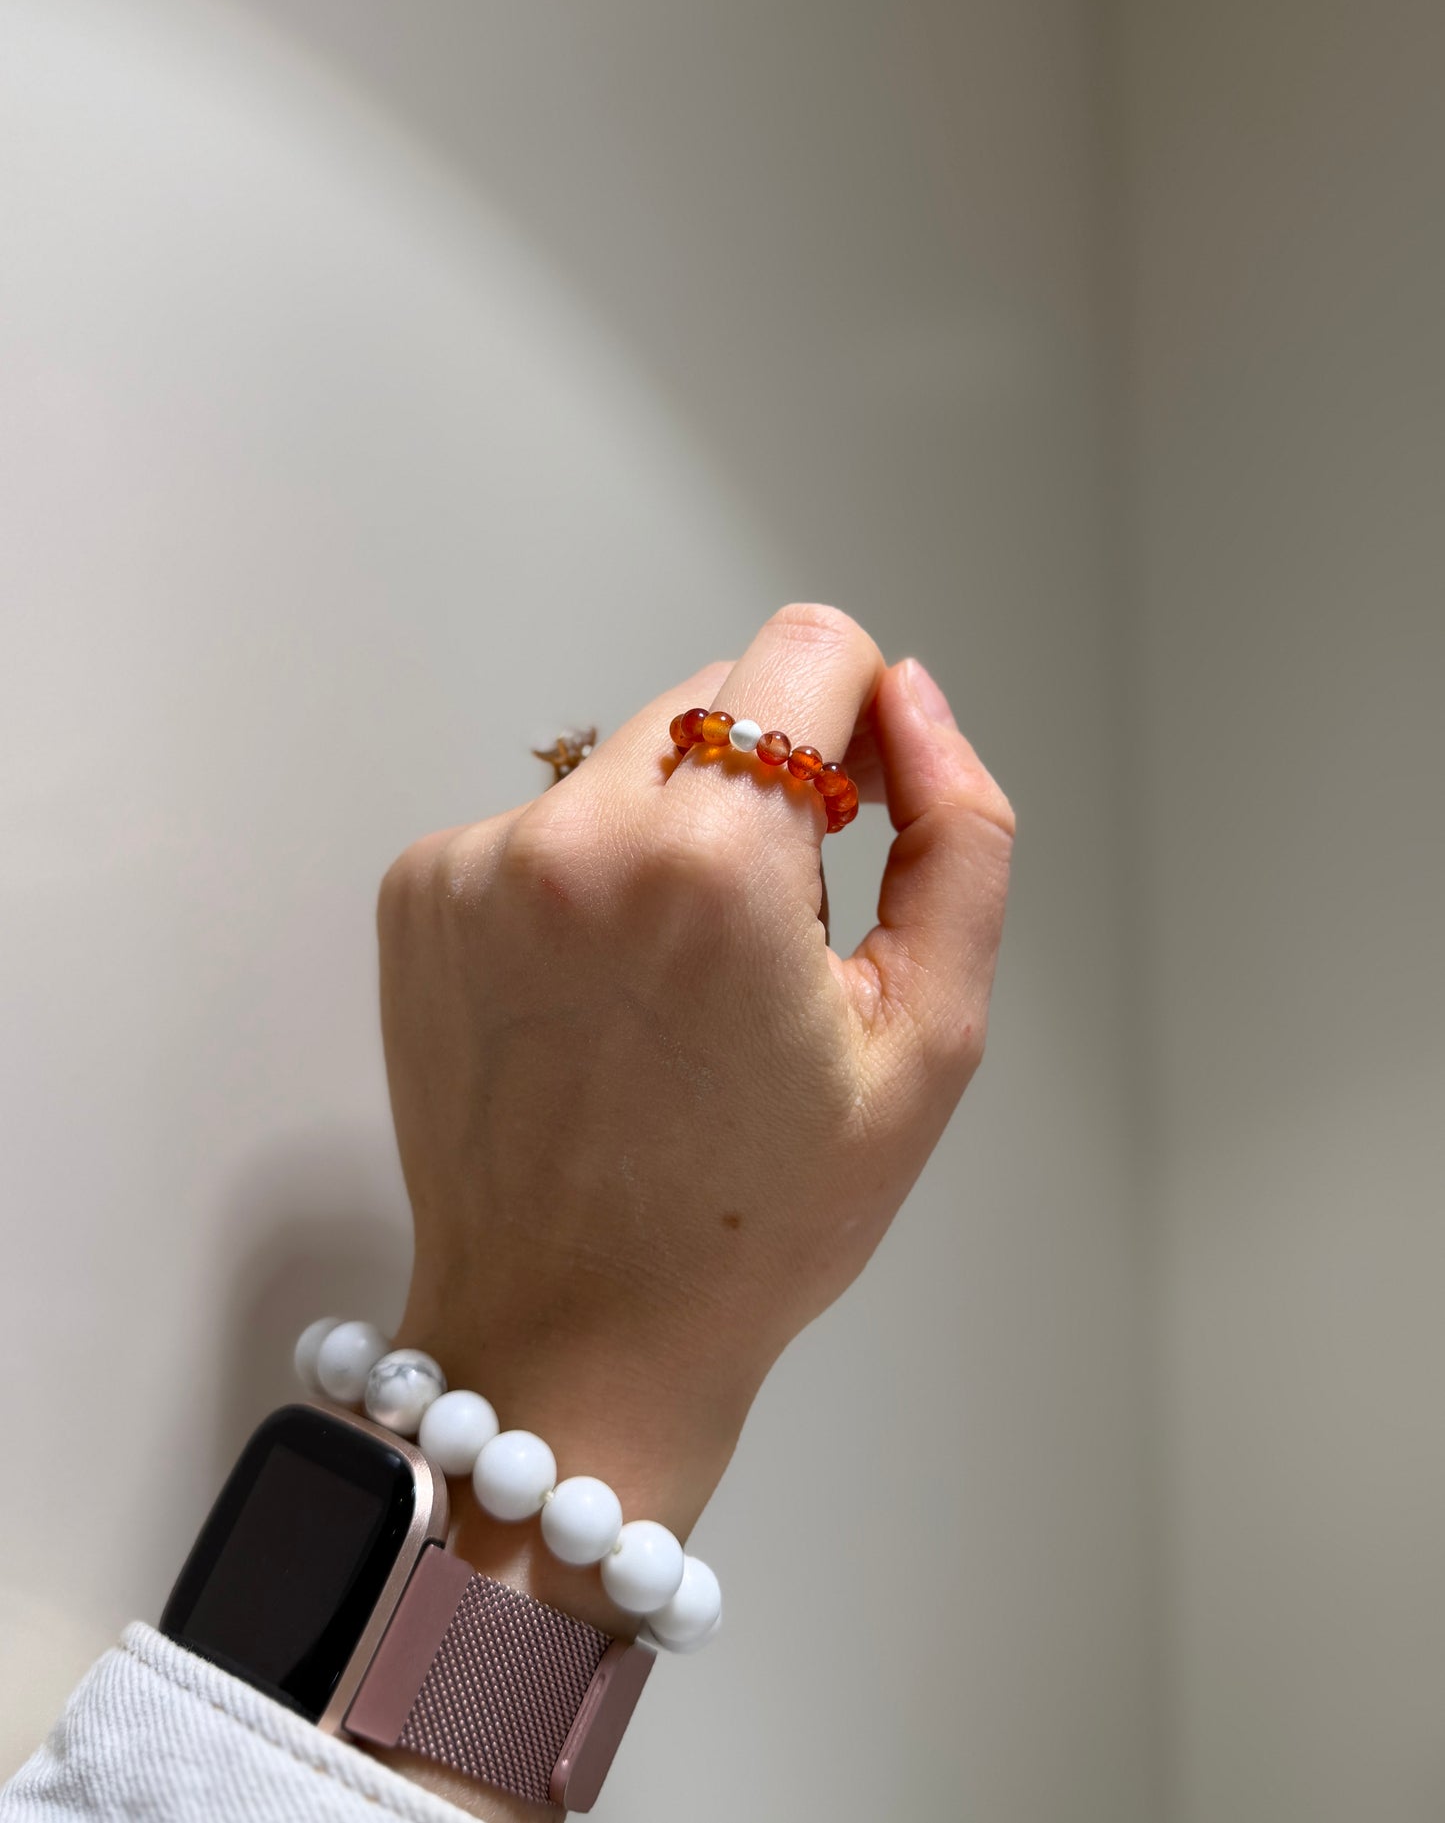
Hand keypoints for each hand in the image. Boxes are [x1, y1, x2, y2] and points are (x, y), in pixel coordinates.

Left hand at [380, 603, 1012, 1567]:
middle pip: (716, 691)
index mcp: (709, 862)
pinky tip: (602, 1002)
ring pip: (629, 756)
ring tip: (680, 989)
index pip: (808, 648)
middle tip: (776, 939)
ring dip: (678, 828)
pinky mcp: (418, 893)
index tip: (860, 822)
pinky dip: (591, 874)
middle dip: (771, 782)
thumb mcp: (929, 1039)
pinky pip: (544, 819)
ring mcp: (476, 862)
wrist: (569, 1338)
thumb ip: (958, 838)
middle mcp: (573, 835)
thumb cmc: (760, 1220)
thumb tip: (911, 698)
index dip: (864, 723)